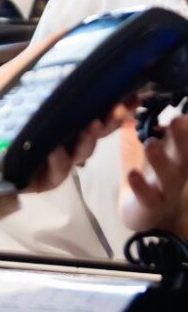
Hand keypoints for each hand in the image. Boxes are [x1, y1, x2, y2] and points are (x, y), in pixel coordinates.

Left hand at [0, 33, 132, 193]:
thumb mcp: (21, 72)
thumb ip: (47, 52)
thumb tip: (71, 28)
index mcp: (65, 113)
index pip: (100, 110)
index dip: (118, 103)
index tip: (129, 93)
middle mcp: (63, 137)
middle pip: (98, 133)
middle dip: (111, 122)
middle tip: (118, 110)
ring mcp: (53, 159)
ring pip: (82, 154)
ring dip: (88, 140)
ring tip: (89, 126)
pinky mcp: (38, 178)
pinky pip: (57, 174)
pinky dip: (59, 162)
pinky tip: (56, 150)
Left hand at [120, 115, 187, 235]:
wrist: (142, 214)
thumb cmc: (146, 174)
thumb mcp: (139, 146)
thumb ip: (136, 125)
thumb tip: (128, 98)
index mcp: (176, 154)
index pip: (186, 137)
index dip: (187, 125)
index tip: (184, 110)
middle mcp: (176, 170)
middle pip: (185, 154)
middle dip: (183, 138)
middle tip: (177, 120)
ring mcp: (166, 190)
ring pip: (168, 176)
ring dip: (160, 159)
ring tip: (150, 143)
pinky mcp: (151, 205)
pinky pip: (148, 197)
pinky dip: (141, 186)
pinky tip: (133, 173)